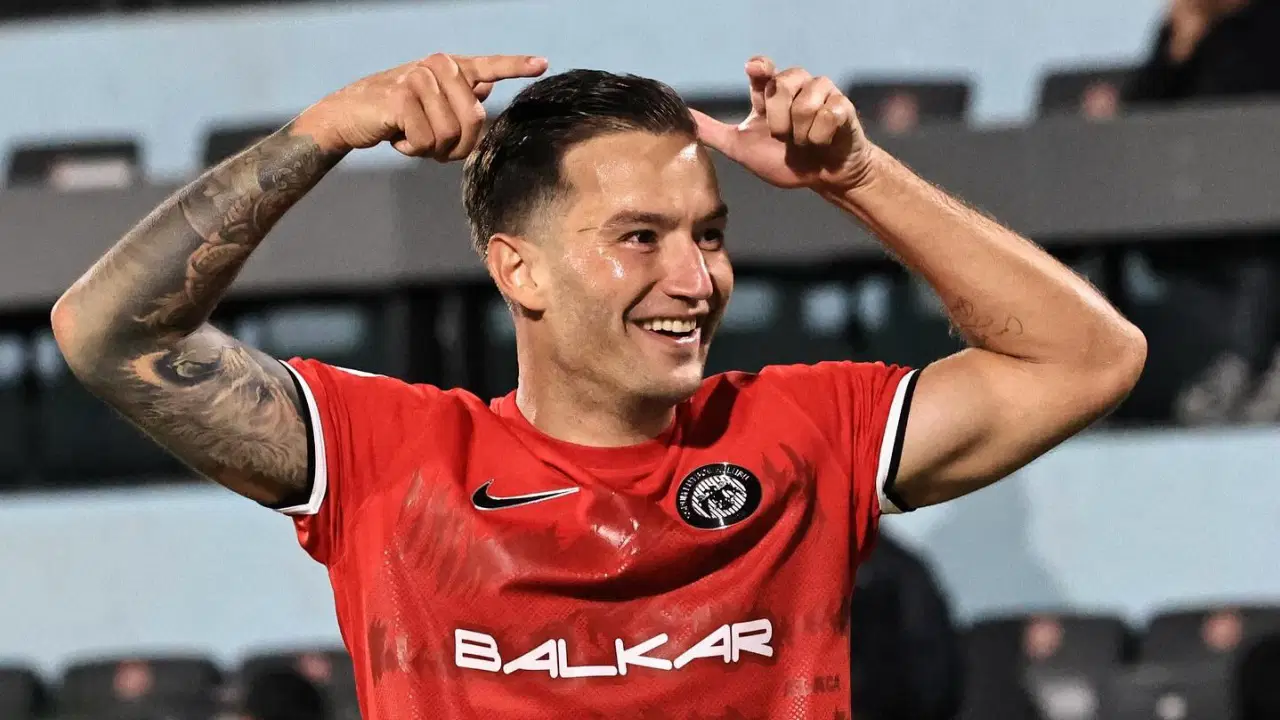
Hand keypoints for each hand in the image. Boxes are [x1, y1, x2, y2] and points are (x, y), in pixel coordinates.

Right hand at [294, 53, 547, 158]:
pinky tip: (397, 136)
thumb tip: (486, 90)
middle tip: (430, 144)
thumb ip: (459, 98)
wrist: (349, 116)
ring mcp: (420, 78)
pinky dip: (412, 149)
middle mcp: (438, 65)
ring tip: (410, 136)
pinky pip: (426, 140)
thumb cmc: (395, 115)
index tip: (543, 63)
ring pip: (451, 136)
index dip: (516, 66)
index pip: (489, 66)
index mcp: (450, 67)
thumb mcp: (430, 107)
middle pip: (475, 122)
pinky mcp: (402, 97)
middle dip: (456, 146)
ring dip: (431, 149)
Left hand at [690, 57, 876, 192]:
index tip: (755, 69)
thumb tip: (684, 117)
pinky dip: (820, 138)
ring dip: (800, 134)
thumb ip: (713, 132)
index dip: (760, 66)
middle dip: (779, 121)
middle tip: (784, 138)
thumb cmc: (785, 161)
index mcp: (770, 93)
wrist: (822, 178)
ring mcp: (821, 93)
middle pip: (782, 85)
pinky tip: (822, 142)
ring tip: (804, 142)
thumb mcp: (741, 149)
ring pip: (805, 104)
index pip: (763, 69)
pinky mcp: (842, 105)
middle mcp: (796, 85)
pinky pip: (826, 117)